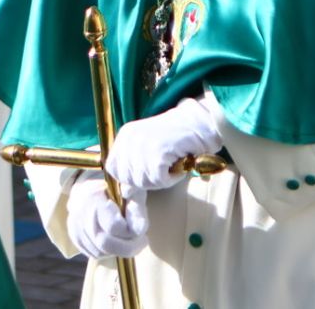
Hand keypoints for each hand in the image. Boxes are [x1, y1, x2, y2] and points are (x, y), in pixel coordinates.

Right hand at [66, 177, 148, 259]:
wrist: (87, 190)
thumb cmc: (114, 188)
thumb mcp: (130, 189)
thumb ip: (136, 205)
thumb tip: (140, 228)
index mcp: (93, 198)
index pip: (113, 226)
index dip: (131, 232)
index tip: (143, 230)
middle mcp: (80, 215)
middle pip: (106, 243)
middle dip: (128, 247)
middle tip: (141, 241)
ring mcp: (75, 228)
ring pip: (101, 252)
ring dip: (119, 250)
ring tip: (129, 238)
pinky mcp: (75, 238)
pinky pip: (94, 254)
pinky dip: (109, 252)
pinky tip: (116, 240)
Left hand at [103, 97, 223, 191]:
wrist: (202, 122)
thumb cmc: (177, 138)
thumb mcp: (149, 150)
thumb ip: (134, 169)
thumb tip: (125, 193)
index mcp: (125, 135)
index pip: (112, 168)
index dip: (129, 177)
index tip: (148, 170)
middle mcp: (130, 137)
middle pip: (128, 178)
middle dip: (147, 180)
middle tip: (165, 167)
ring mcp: (143, 143)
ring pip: (144, 181)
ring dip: (161, 179)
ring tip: (172, 163)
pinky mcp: (158, 151)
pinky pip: (160, 180)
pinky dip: (172, 177)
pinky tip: (179, 163)